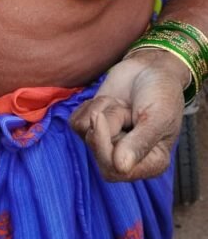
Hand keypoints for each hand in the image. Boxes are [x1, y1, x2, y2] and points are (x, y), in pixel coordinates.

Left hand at [70, 49, 188, 180]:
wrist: (150, 67)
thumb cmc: (161, 92)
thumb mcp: (157, 117)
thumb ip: (140, 143)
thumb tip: (121, 167)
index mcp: (151, 163)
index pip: (116, 170)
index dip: (102, 146)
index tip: (99, 117)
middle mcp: (128, 158)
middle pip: (98, 154)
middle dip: (106, 123)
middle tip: (123, 104)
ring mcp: (108, 143)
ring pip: (86, 134)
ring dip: (101, 110)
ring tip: (121, 103)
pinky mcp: (92, 128)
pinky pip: (76, 123)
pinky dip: (89, 106)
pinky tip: (109, 101)